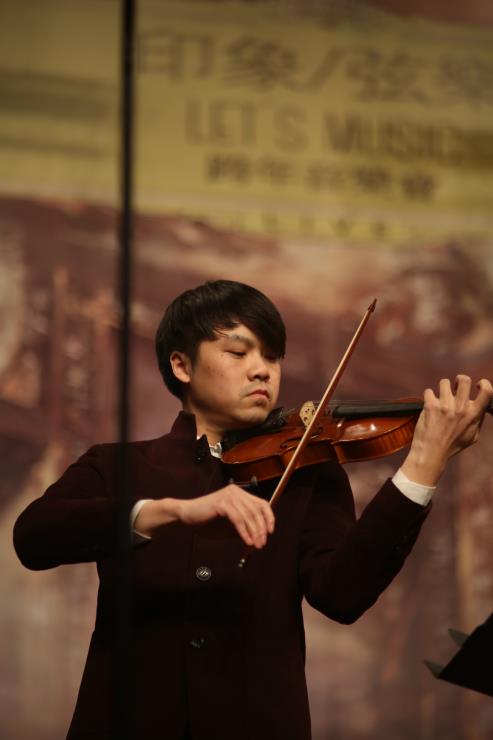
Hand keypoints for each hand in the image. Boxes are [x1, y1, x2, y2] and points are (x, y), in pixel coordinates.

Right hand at [134, 484, 274, 547]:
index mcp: (239, 494)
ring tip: (254, 545)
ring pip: (248, 515)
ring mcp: (229, 496)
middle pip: (256, 510)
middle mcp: (236, 492)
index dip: (269, 517)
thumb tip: (259, 539)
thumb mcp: (229, 527)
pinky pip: (238, 519)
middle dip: (261, 529)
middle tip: (261, 544)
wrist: (186, 516)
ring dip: (254, 532)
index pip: (261, 503)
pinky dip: (244, 532)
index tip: (270, 532)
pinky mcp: (222, 503)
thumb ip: (243, 529)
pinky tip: (246, 541)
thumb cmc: (206, 522)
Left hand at [401, 375, 492, 485]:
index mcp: (473, 415)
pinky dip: (428, 397)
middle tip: (455, 387)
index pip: (487, 392)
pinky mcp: (430, 406)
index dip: (484, 383)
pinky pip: (429, 391)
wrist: (431, 452)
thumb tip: (480, 408)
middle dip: (459, 380)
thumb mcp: (472, 436)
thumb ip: (477, 421)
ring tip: (440, 398)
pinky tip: (429, 405)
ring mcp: (445, 405)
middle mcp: (460, 408)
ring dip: (442, 389)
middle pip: (464, 379)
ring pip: (444, 382)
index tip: (477, 385)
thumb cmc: (452, 446)